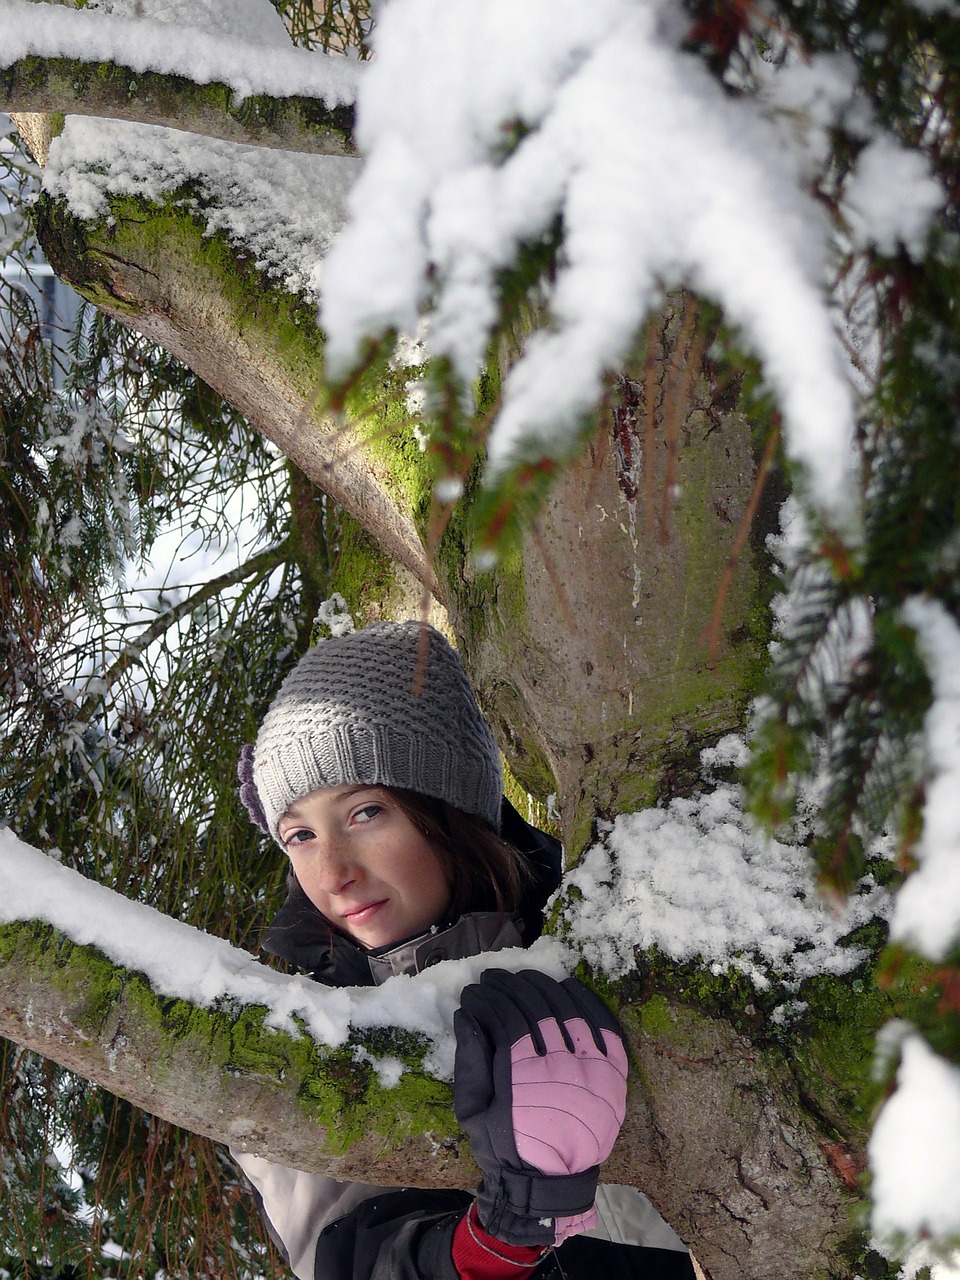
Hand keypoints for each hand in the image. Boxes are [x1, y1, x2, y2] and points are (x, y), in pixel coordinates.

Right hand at [453, 968, 627, 1247]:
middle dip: (508, 986)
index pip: (504, 1016)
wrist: (549, 1180)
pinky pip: (602, 1023)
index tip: (472, 993)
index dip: (486, 999)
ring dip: (541, 985)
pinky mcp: (612, 1071)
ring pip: (566, 1008)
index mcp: (521, 1075)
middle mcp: (559, 1066)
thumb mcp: (472, 1110)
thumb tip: (466, 1014)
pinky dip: (583, 999)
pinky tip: (565, 985)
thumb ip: (469, 1060)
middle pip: (534, 1006)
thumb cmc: (506, 1145)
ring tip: (522, 977)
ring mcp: (590, 1066)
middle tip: (492, 979)